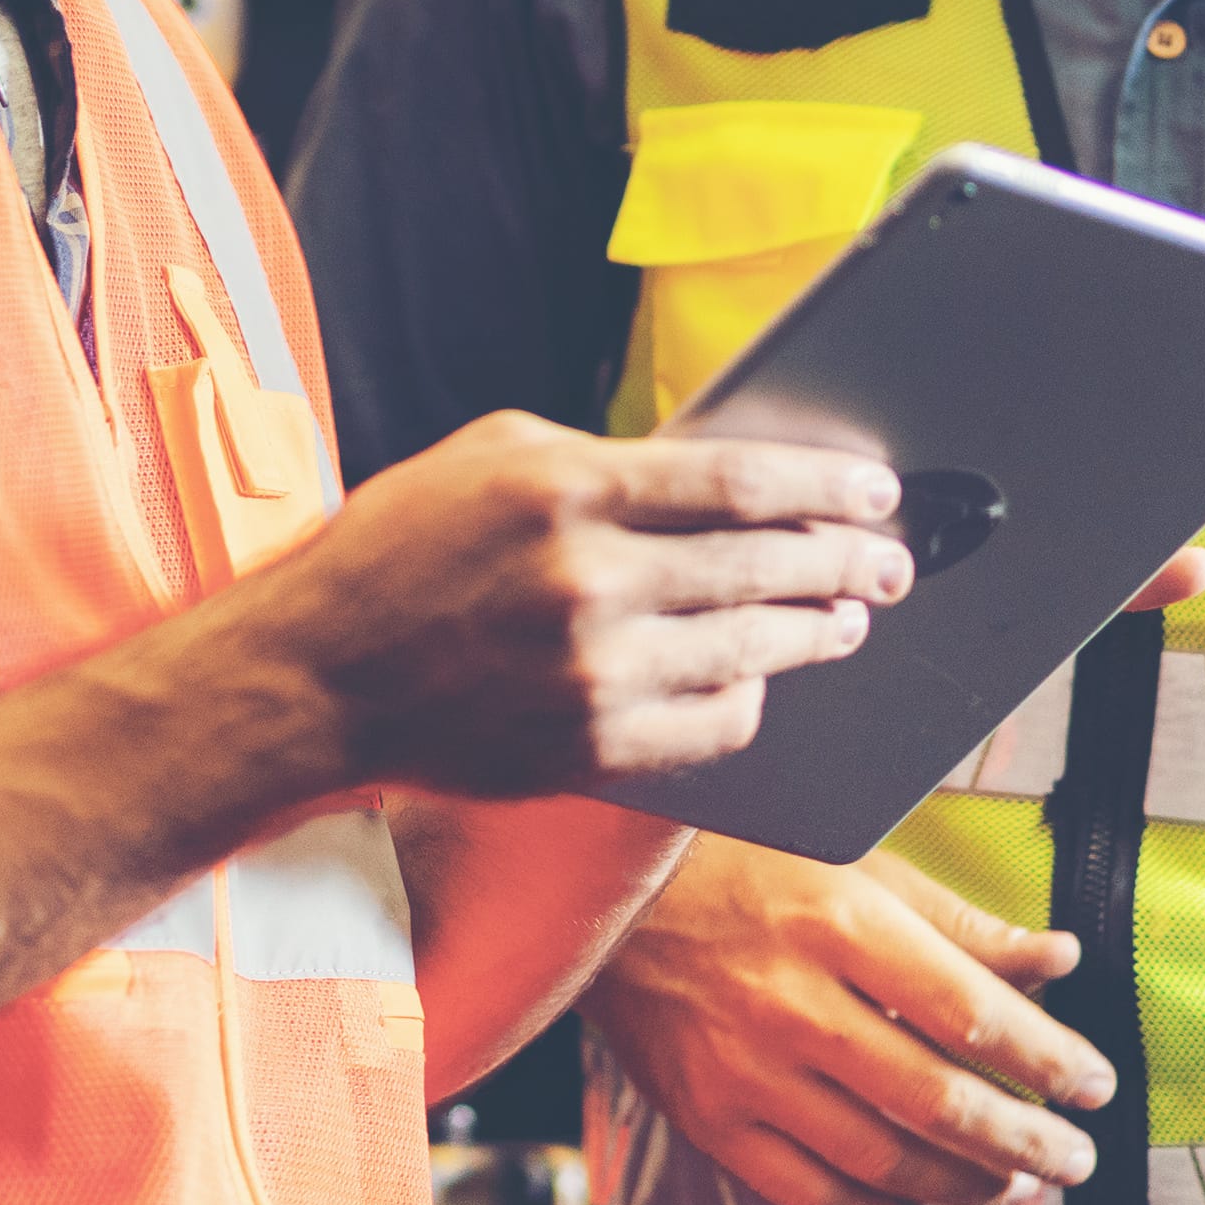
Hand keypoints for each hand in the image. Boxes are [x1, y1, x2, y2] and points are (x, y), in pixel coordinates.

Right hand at [201, 412, 910, 799]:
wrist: (315, 675)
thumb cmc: (398, 549)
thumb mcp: (488, 459)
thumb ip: (605, 461)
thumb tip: (727, 482)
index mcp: (560, 488)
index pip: (736, 481)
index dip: (824, 485)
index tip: (874, 490)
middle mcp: (583, 580)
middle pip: (765, 567)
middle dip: (846, 562)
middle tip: (890, 562)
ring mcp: (589, 673)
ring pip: (752, 650)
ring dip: (816, 632)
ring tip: (845, 619)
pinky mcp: (588, 746)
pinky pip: (713, 725)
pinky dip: (748, 699)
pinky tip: (757, 679)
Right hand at [581, 838, 1114, 1204]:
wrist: (592, 893)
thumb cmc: (732, 861)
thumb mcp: (850, 862)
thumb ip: (957, 922)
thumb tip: (1057, 959)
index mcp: (836, 921)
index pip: (972, 1011)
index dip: (1049, 1058)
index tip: (1094, 1084)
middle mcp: (791, 1001)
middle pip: (938, 1099)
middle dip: (1027, 1141)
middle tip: (1075, 1159)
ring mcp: (743, 1068)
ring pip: (882, 1156)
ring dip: (965, 1181)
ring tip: (1010, 1181)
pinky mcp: (705, 1116)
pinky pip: (808, 1191)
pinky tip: (913, 1195)